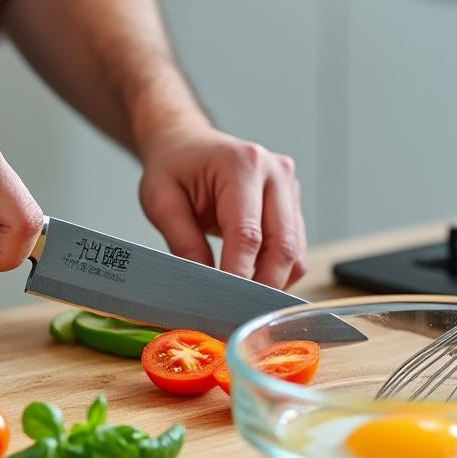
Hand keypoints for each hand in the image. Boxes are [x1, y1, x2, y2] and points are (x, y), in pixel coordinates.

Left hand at [138, 125, 307, 288]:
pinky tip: (251, 278)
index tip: (225, 304)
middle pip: (282, 246)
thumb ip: (183, 242)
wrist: (188, 143)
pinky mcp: (293, 204)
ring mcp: (290, 188)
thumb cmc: (173, 167)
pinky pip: (294, 249)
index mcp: (241, 165)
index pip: (248, 234)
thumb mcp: (161, 201)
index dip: (239, 274)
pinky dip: (276, 271)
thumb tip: (205, 283)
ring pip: (295, 253)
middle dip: (262, 287)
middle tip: (236, 314)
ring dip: (271, 282)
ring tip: (241, 299)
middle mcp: (275, 173)